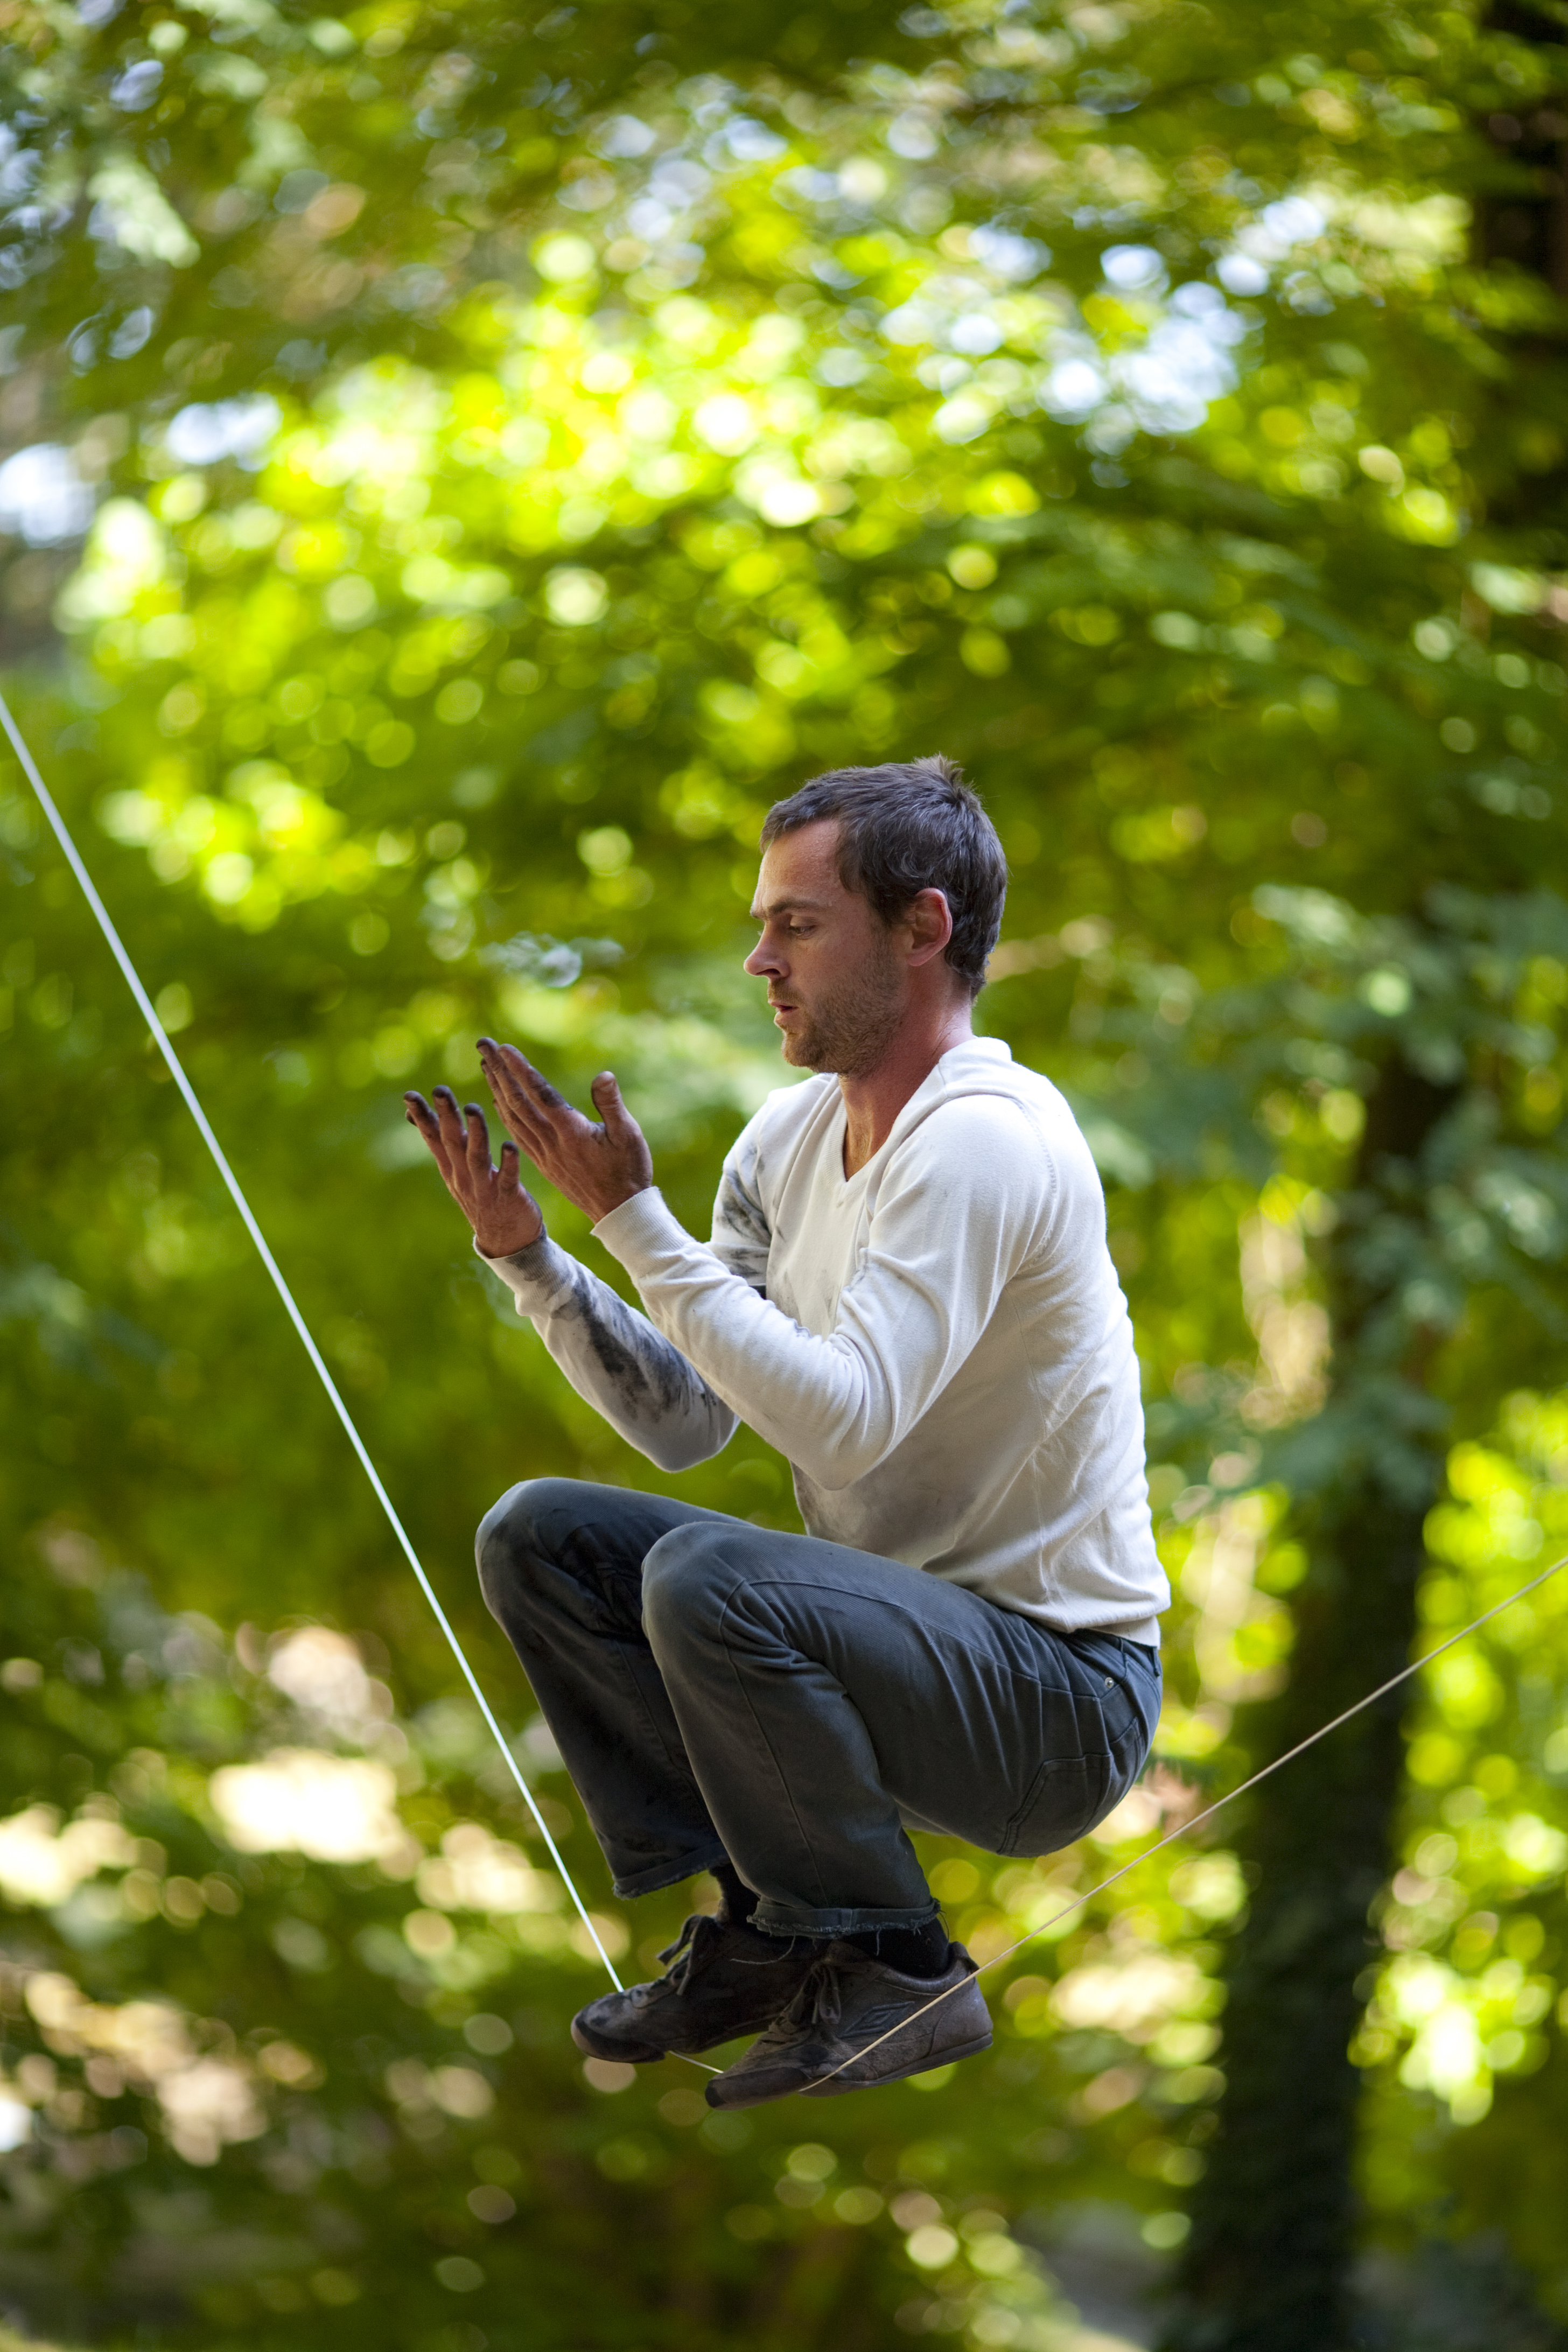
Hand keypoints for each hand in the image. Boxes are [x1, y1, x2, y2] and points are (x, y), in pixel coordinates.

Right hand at [404, 1086, 543, 1257]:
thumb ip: (442, 1142)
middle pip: (453, 1143)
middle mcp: (463, 1177)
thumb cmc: (483, 1195)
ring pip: (477, 1158)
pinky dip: (508, 1163)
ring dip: (476, 1133)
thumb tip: (415, 1114)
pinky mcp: (507, 1198)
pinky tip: (510, 1146)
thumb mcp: (456, 1169)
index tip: (410, 1095)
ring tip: (474, 1109)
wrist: (505, 1241)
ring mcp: (484, 1189)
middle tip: (440, 1091)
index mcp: (451, 1168)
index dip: (422, 1117)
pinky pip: (507, 1178)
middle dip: (446, 1116)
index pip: (433, 1138)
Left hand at [476, 1038, 652, 1224]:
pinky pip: (516, 1133)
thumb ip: (612, 1104)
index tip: (503, 1048)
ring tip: (486, 1064)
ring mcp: (544, 1153)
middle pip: (518, 1101)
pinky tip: (497, 1100)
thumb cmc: (629, 1170)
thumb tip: (604, 1075)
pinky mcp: (543, 1162)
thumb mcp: (629, 1135)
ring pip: (512, 1116)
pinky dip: (503, 1113)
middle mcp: (551, 1141)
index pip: (540, 1093)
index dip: (520, 1069)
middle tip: (484, 1044)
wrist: (618, 1212)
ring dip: (496, 1088)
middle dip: (499, 1071)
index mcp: (571, 1131)